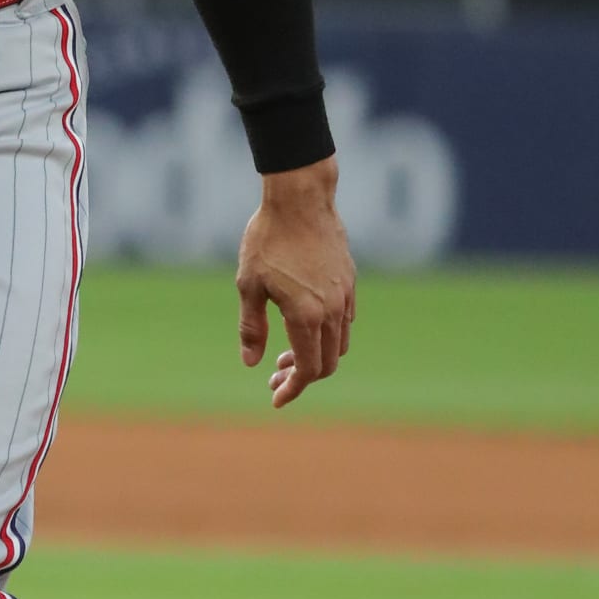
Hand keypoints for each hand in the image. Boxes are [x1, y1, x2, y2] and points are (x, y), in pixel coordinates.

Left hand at [236, 155, 355, 410]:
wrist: (300, 199)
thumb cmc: (268, 239)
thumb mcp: (248, 285)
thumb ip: (252, 328)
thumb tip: (251, 364)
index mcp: (306, 315)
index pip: (307, 370)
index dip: (292, 390)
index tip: (276, 399)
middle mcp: (331, 310)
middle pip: (327, 364)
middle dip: (302, 377)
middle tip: (275, 376)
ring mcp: (344, 295)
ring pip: (339, 344)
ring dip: (316, 356)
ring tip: (287, 353)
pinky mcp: (349, 281)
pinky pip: (345, 321)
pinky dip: (328, 335)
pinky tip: (306, 326)